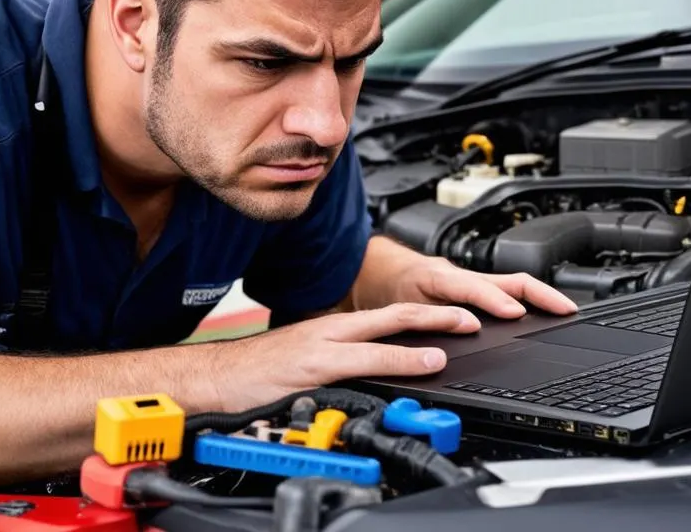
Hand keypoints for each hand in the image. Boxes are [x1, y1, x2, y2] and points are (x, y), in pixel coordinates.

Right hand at [216, 303, 478, 410]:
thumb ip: (340, 359)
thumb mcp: (308, 358)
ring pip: (382, 334)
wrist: (217, 377)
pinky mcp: (313, 368)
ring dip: (422, 337)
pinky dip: (396, 361)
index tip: (458, 316)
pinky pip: (362, 362)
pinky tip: (416, 366)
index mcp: (333, 327)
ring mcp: (323, 348)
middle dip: (438, 315)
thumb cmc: (260, 371)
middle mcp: (332, 330)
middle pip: (394, 314)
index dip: (427, 313)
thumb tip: (375, 370)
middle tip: (472, 317)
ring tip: (453, 341)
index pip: (389, 314)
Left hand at [385, 255, 578, 318]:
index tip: (515, 314)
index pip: (473, 287)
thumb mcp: (399, 308)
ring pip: (512, 284)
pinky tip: (541, 313)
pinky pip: (506, 290)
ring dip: (540, 296)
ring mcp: (472, 280)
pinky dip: (528, 300)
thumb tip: (453, 335)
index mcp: (440, 278)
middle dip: (540, 293)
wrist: (381, 270)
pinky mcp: (475, 288)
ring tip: (564, 311)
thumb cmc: (391, 288)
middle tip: (566, 309)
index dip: (494, 301)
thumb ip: (422, 319)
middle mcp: (462, 276)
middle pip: (509, 279)